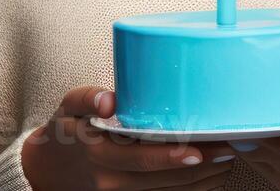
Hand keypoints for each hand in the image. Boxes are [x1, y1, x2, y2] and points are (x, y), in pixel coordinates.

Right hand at [20, 86, 236, 190]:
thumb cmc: (66, 133)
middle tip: (231, 148)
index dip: (170, 156)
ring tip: (228, 162)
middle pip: (163, 178)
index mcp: (98, 153)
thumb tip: (109, 100)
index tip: (198, 149)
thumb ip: (86, 98)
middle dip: (200, 166)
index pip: (139, 158)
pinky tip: (210, 178)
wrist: (48, 172)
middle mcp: (111, 180)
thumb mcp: (67, 108)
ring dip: (201, 181)